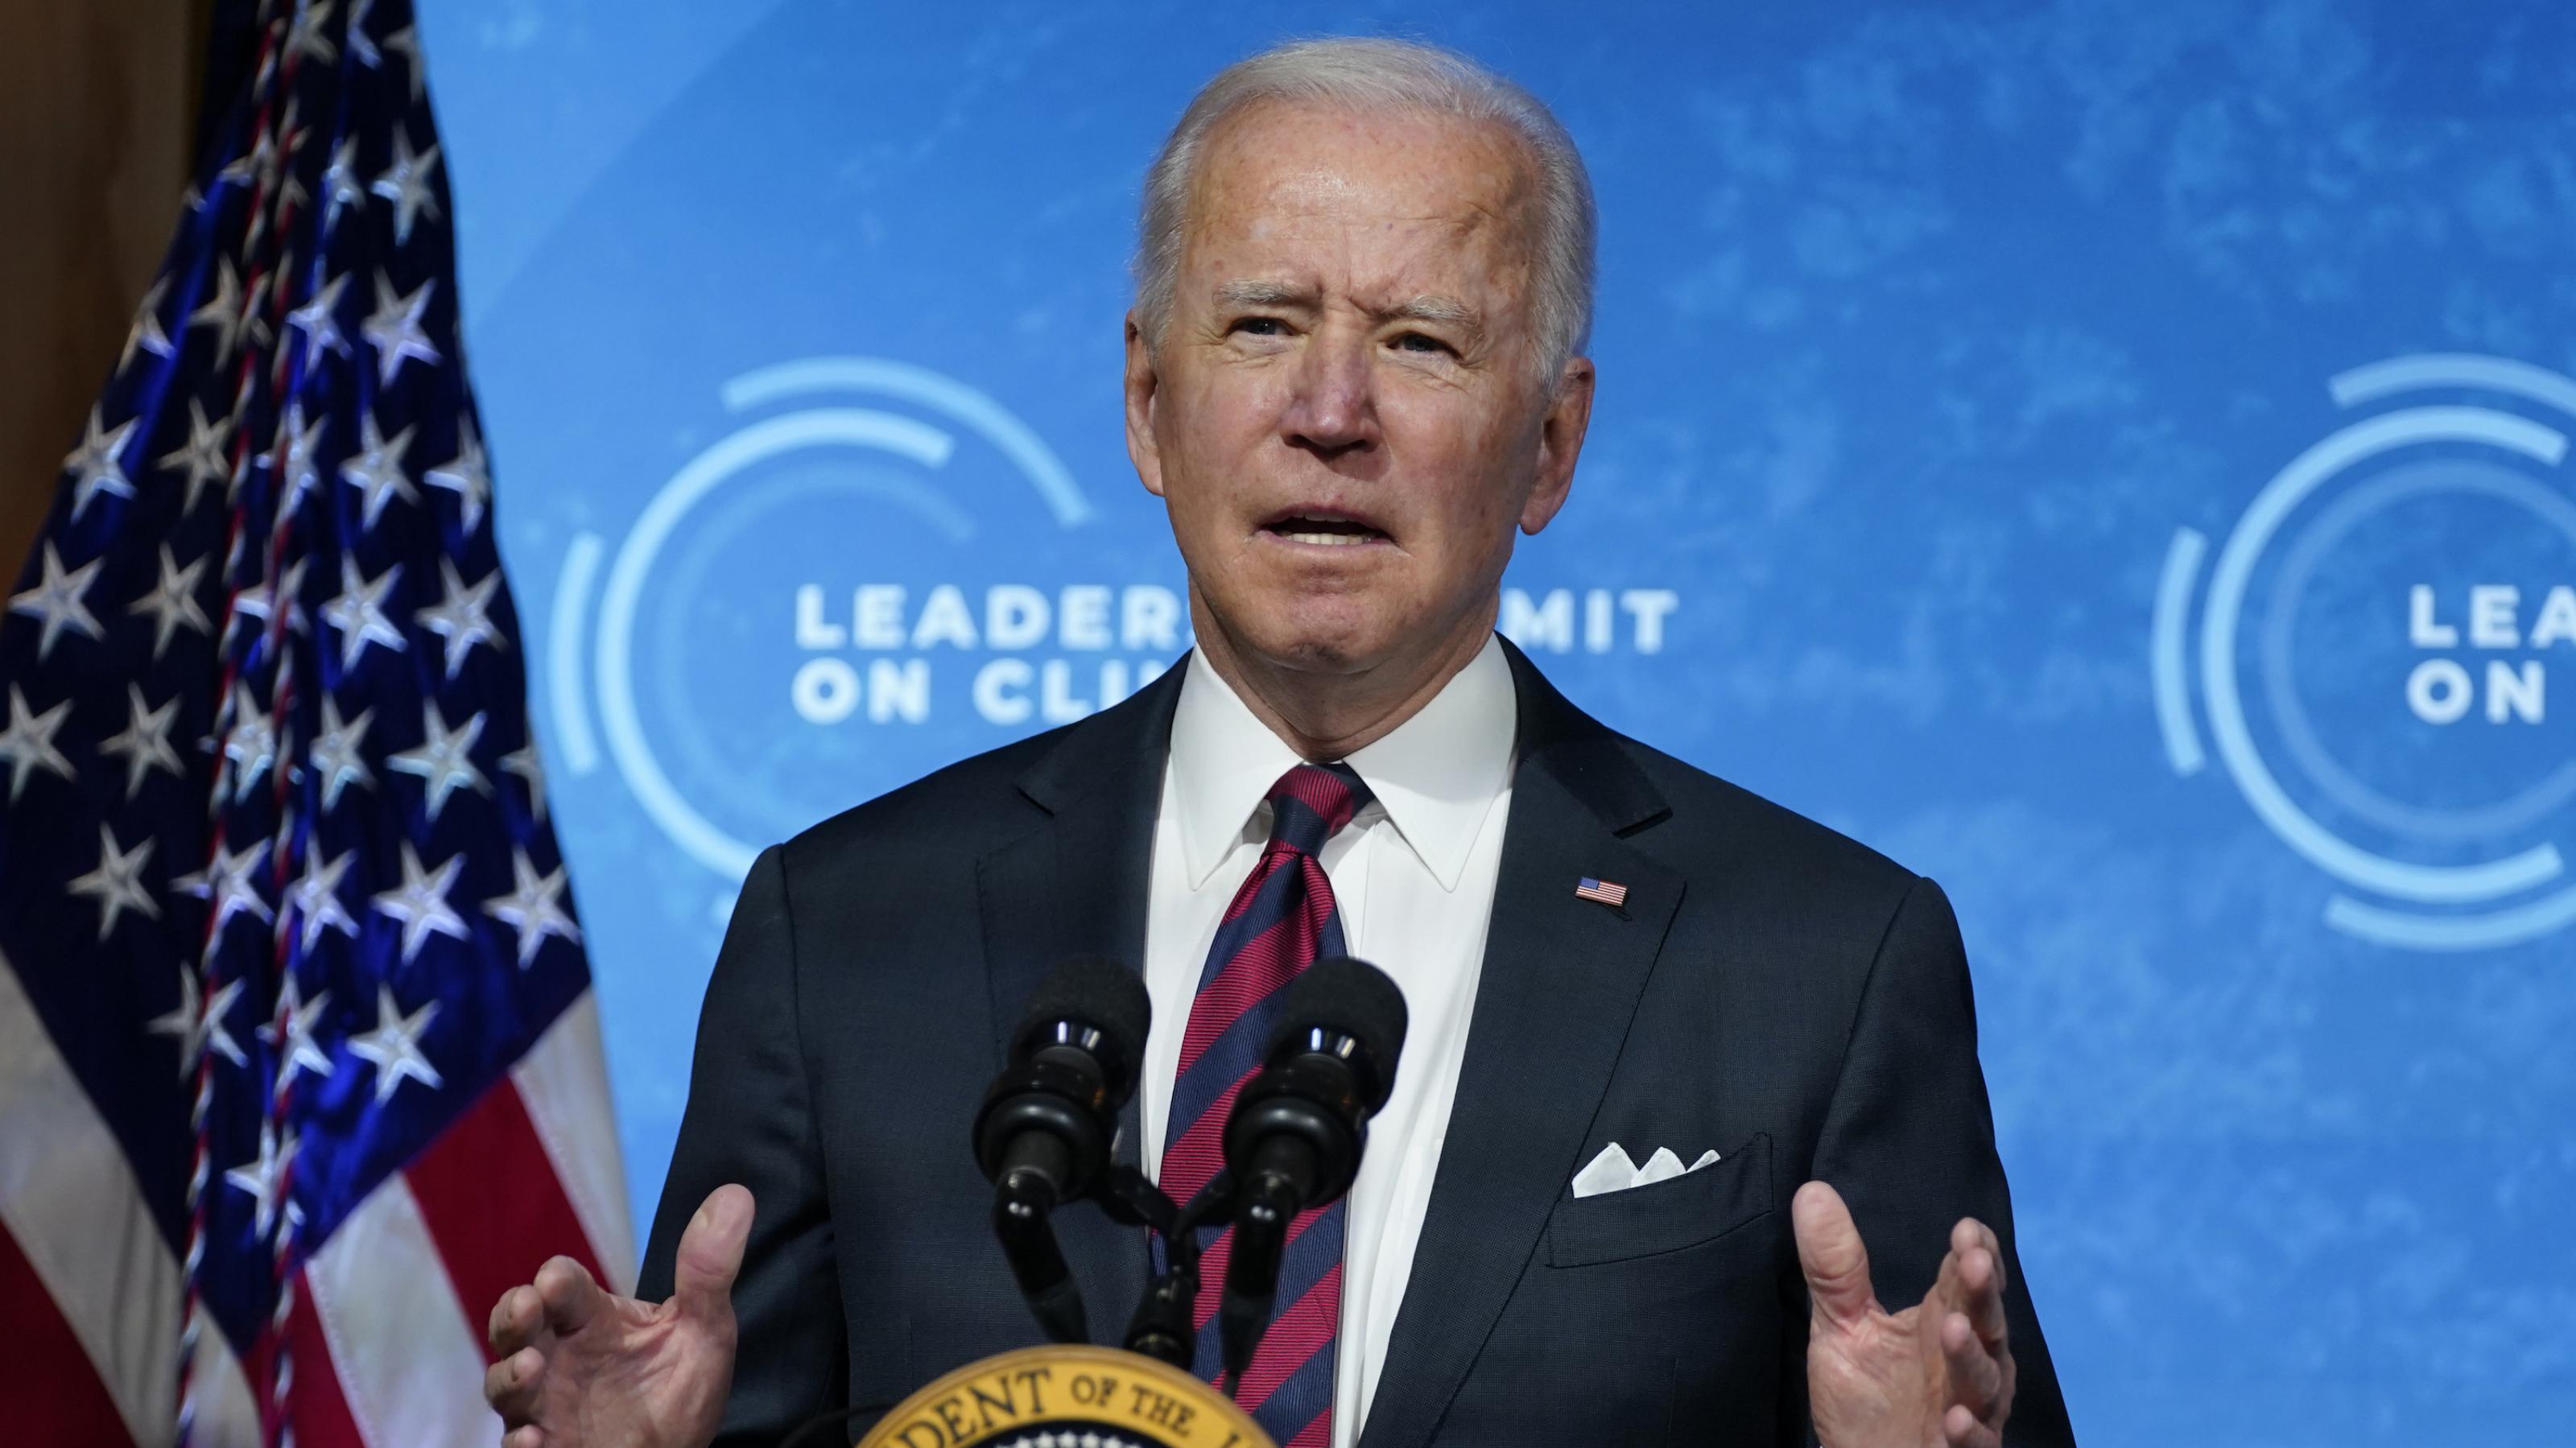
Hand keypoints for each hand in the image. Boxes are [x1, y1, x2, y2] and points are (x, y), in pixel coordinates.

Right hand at [485, 1184, 753, 1447]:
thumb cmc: (681, 1391)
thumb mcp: (705, 1330)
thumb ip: (709, 1270)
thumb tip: (736, 1194)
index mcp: (593, 1320)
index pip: (563, 1288)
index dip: (557, 1281)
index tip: (556, 1282)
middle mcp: (560, 1357)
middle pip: (516, 1327)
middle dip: (512, 1316)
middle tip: (525, 1308)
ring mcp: (546, 1404)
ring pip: (506, 1384)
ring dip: (510, 1375)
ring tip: (530, 1370)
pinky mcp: (547, 1447)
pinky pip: (519, 1444)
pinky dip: (521, 1441)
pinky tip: (534, 1439)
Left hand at [1794, 1181, 2014, 1447]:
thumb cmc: (1865, 1398)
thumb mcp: (1840, 1326)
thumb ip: (1835, 1267)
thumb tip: (1812, 1192)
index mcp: (1942, 1320)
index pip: (1966, 1278)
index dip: (1972, 1253)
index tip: (1966, 1229)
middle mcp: (1965, 1361)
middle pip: (1984, 1320)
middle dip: (1982, 1292)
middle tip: (1973, 1261)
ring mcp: (1969, 1408)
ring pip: (1983, 1380)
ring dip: (1972, 1356)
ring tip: (1954, 1328)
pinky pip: (1976, 1444)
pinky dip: (1970, 1433)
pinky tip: (1955, 1420)